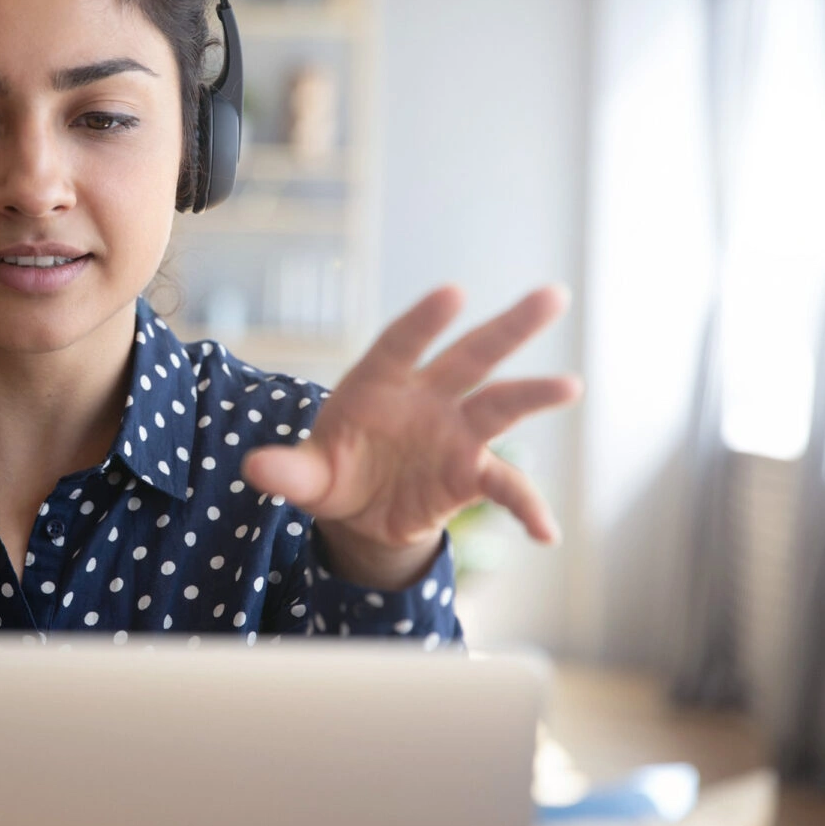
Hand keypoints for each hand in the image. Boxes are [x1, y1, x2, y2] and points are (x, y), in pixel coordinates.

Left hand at [240, 284, 582, 587]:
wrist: (359, 510)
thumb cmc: (331, 471)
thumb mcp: (306, 476)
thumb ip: (287, 472)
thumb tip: (255, 470)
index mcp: (379, 383)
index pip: (402, 344)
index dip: (425, 320)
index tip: (453, 292)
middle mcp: (426, 398)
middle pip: (471, 357)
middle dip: (509, 327)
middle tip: (553, 296)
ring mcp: (454, 433)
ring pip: (500, 407)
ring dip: (534, 395)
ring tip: (570, 385)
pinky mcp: (470, 473)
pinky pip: (505, 487)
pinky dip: (526, 507)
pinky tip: (546, 533)